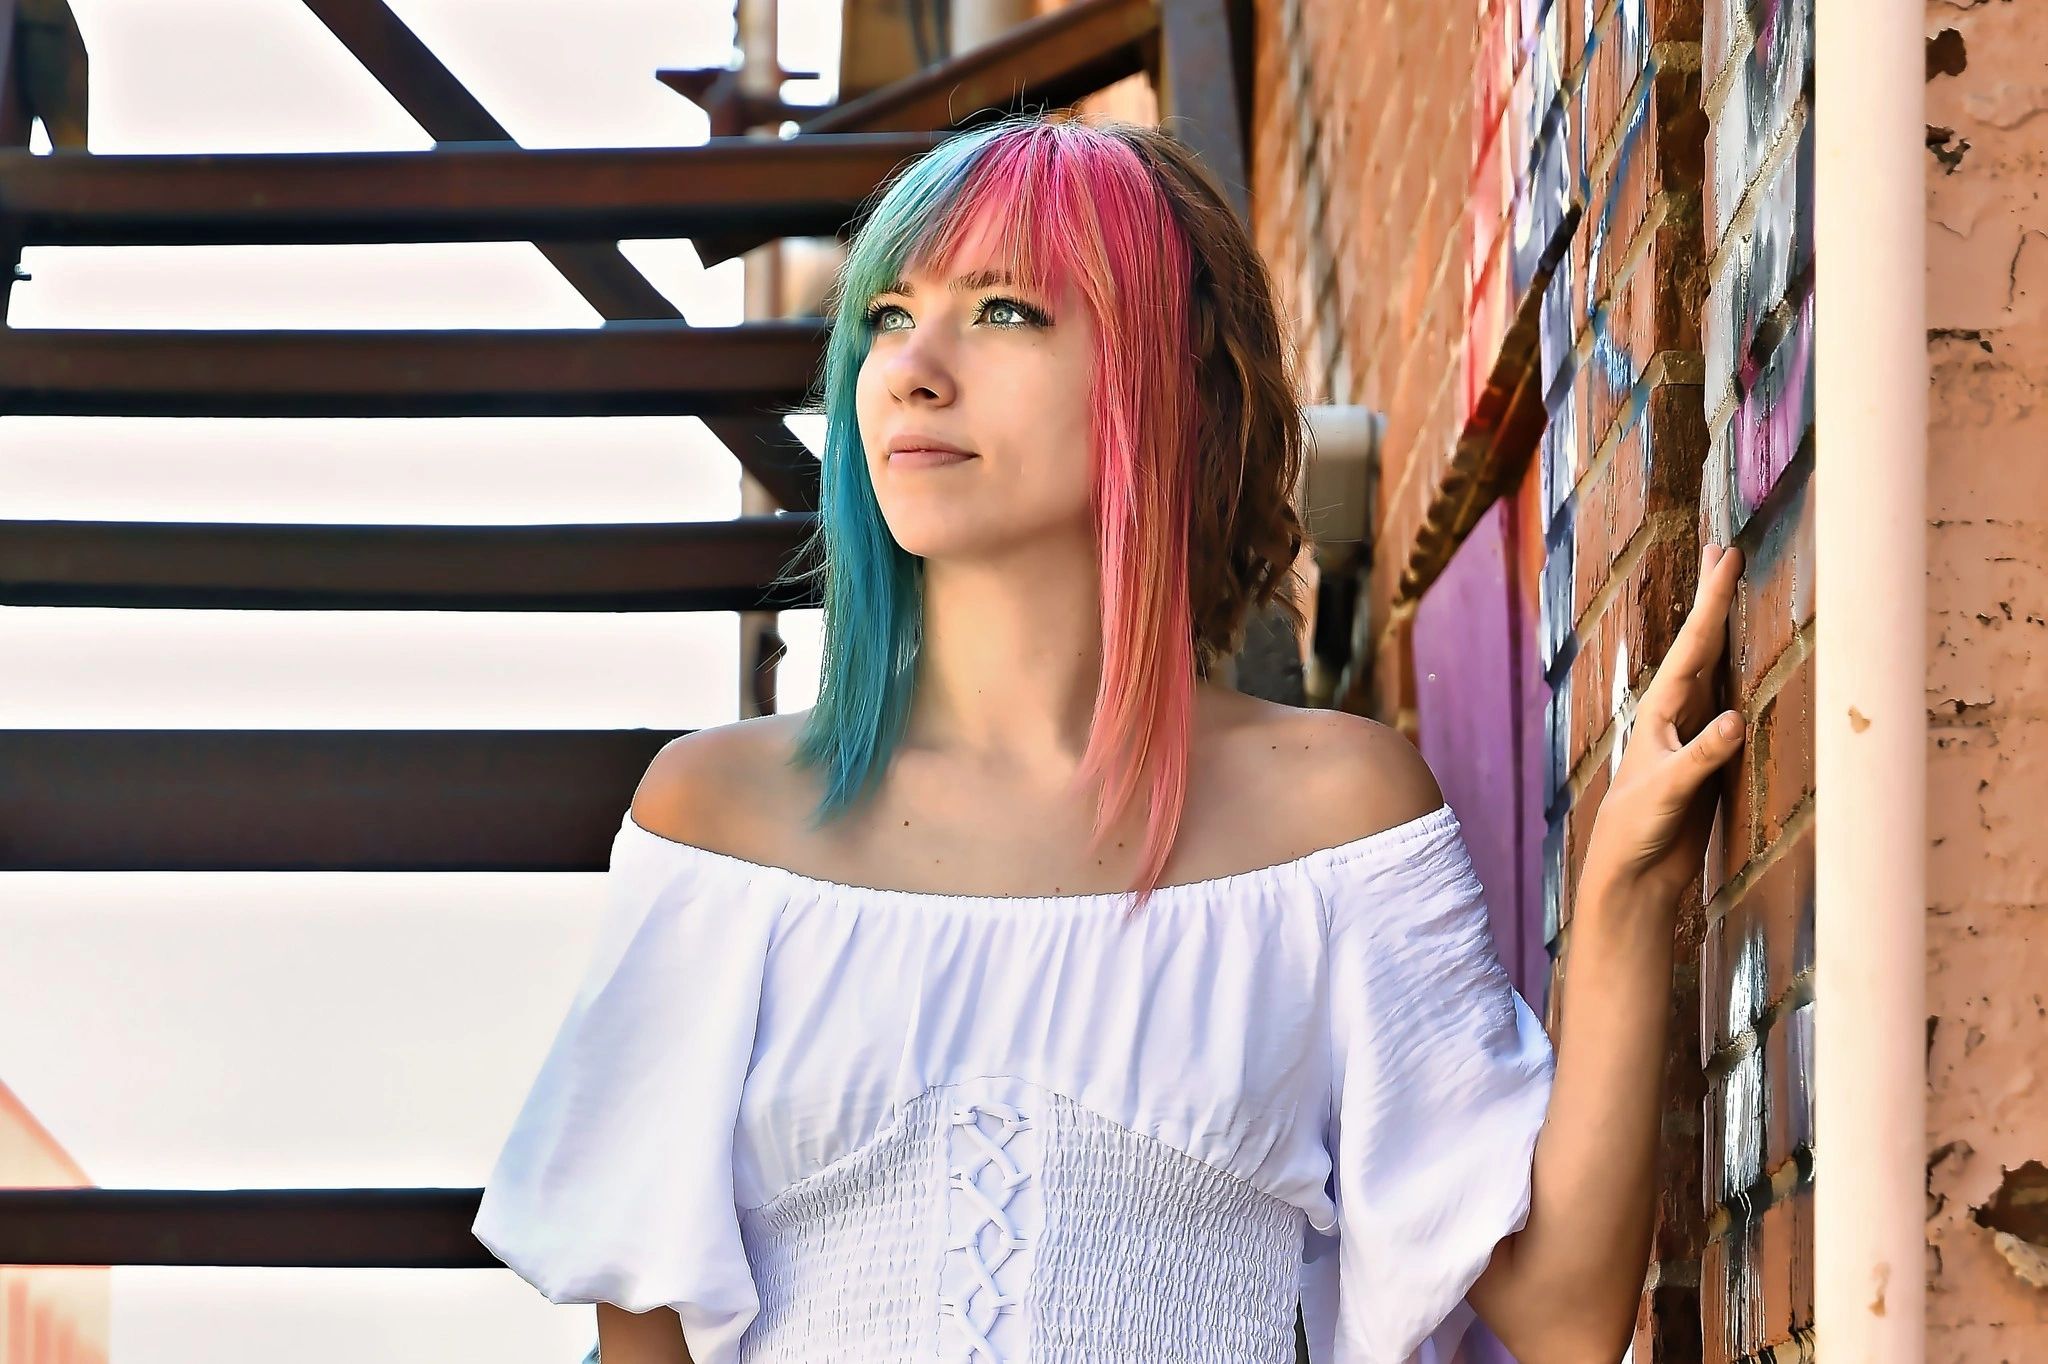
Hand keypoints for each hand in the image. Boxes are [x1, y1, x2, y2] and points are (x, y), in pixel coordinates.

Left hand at [1581, 542, 1745, 905]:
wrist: (1632, 875)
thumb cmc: (1636, 831)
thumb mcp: (1667, 792)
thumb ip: (1701, 757)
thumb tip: (1734, 718)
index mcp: (1659, 712)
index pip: (1693, 645)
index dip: (1711, 600)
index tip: (1725, 554)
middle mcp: (1675, 715)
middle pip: (1701, 646)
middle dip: (1714, 601)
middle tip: (1725, 550)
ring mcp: (1692, 735)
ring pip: (1716, 672)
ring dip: (1728, 634)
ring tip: (1736, 595)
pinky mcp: (1709, 761)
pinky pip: (1732, 710)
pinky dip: (1744, 682)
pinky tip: (1753, 670)